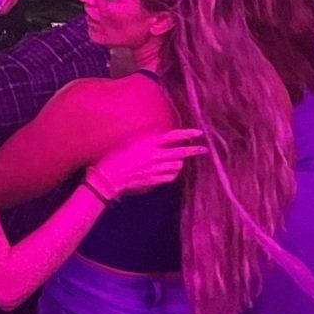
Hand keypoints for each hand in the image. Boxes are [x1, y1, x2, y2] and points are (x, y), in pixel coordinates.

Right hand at [87, 128, 206, 199]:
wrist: (109, 177)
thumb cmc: (115, 157)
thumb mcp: (129, 142)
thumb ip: (146, 137)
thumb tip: (159, 133)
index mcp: (149, 144)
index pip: (173, 137)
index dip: (187, 134)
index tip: (199, 133)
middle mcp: (155, 157)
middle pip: (181, 152)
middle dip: (194, 151)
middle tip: (204, 149)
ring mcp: (156, 170)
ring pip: (178, 165)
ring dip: (179, 161)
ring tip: (177, 159)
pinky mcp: (155, 181)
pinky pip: (171, 176)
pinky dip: (172, 172)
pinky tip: (169, 170)